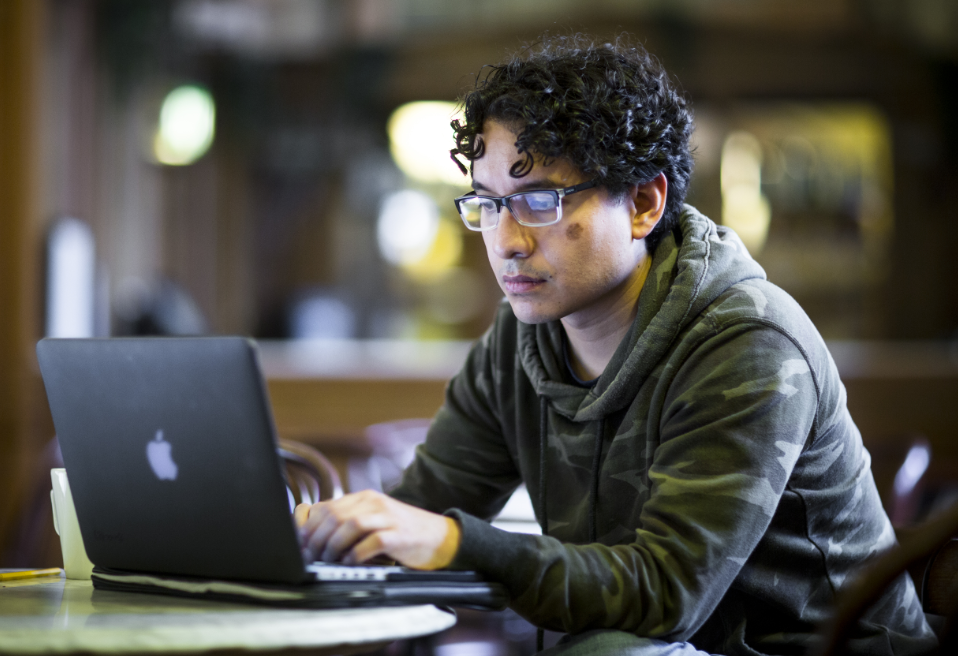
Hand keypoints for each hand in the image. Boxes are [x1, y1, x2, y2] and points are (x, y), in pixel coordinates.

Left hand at [294, 490, 460, 569]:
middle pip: (334, 515)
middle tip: (312, 557)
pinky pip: (372, 542)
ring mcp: (388, 517)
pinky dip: (357, 554)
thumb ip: (347, 523)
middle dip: (317, 538)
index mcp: (364, 498)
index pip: (326, 506)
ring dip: (333, 546)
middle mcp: (374, 503)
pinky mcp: (399, 534)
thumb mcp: (372, 521)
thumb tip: (313, 538)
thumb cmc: (401, 532)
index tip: (301, 545)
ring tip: (329, 560)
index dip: (309, 527)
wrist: (439, 536)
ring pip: (350, 525)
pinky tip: (351, 562)